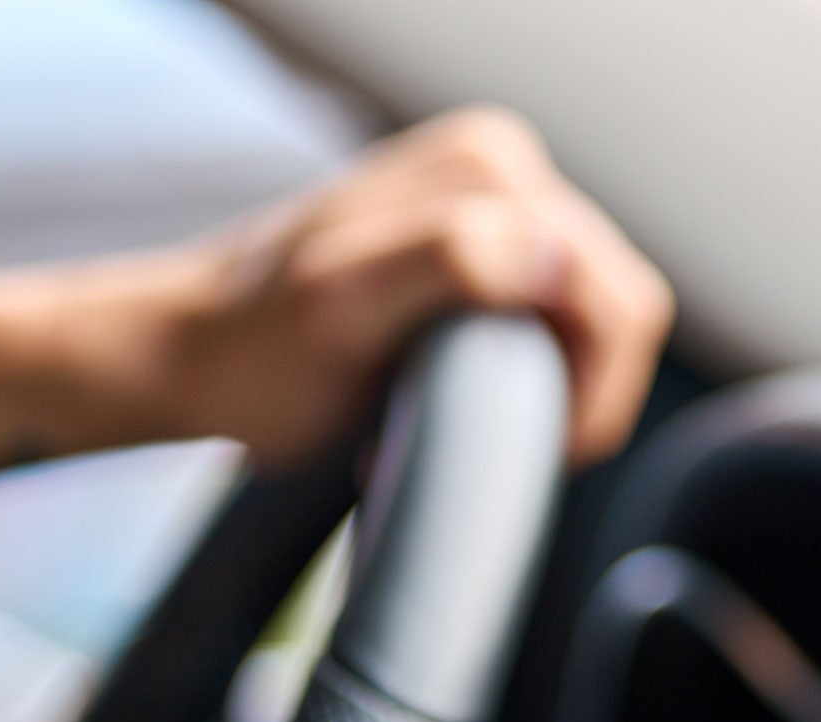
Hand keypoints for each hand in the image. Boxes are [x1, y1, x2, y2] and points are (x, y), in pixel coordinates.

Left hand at [164, 108, 674, 467]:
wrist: (200, 357)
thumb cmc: (258, 356)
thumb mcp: (340, 309)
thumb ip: (449, 260)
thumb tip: (553, 250)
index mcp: (487, 172)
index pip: (615, 295)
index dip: (593, 394)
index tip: (527, 452)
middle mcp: (503, 169)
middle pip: (621, 305)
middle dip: (583, 392)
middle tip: (509, 449)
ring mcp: (501, 206)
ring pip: (603, 319)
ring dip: (562, 388)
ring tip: (481, 424)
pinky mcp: (494, 246)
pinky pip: (569, 319)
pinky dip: (542, 375)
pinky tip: (473, 396)